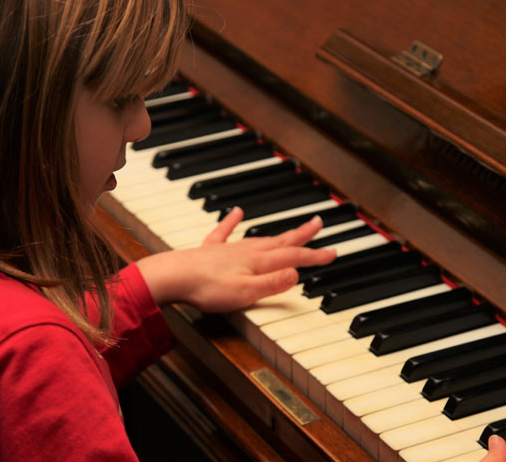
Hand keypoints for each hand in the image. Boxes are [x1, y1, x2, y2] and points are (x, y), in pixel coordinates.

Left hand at [137, 207, 336, 311]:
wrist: (172, 277)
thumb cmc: (206, 288)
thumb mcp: (246, 292)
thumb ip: (273, 283)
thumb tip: (297, 274)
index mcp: (259, 262)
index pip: (294, 258)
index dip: (315, 256)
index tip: (332, 253)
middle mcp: (247, 251)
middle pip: (281, 241)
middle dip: (303, 234)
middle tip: (319, 223)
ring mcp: (230, 249)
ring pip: (261, 238)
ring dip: (279, 233)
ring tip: (291, 227)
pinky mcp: (211, 250)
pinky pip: (225, 231)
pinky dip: (232, 221)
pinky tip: (237, 212)